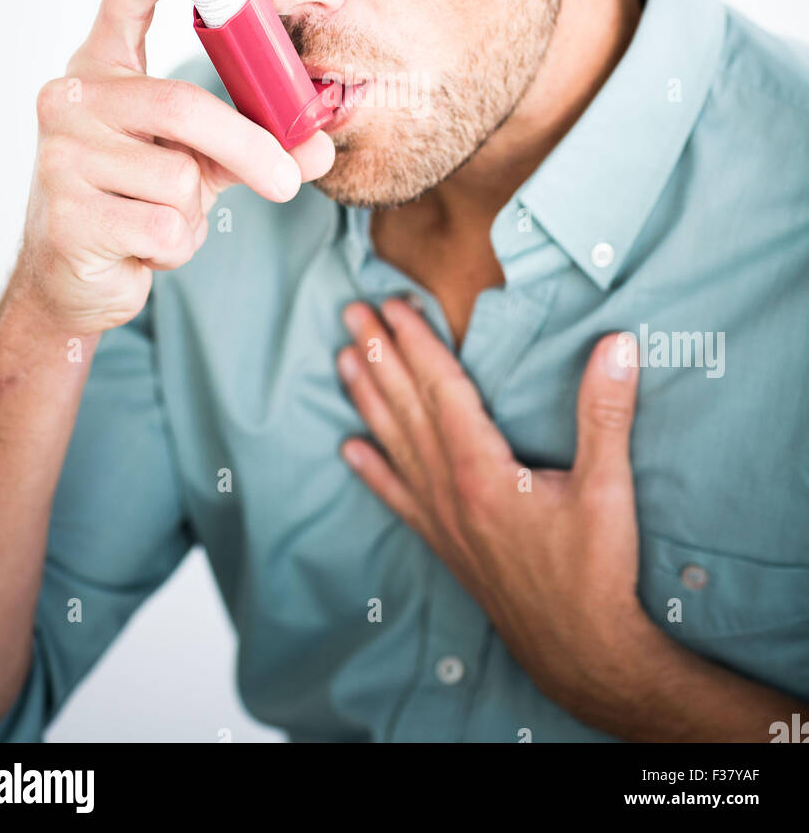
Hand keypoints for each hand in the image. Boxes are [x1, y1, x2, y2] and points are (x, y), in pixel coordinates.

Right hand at [17, 0, 334, 334]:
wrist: (73, 279)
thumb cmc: (137, 202)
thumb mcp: (197, 162)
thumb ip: (256, 145)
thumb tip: (320, 146)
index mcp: (101, 71)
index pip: (123, 1)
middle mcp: (69, 100)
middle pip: (183, 106)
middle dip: (249, 148)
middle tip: (288, 180)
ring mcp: (60, 156)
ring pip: (178, 177)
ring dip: (193, 211)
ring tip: (159, 218)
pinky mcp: (67, 216)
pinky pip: (163, 227)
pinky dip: (176, 247)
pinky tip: (141, 247)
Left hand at [336, 298, 645, 713]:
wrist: (580, 653)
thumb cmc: (596, 573)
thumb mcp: (608, 489)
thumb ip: (606, 412)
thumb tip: (616, 343)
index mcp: (481, 470)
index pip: (440, 389)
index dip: (416, 343)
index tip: (393, 305)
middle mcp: (449, 491)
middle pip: (406, 408)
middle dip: (378, 356)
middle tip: (352, 311)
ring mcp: (442, 520)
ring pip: (395, 446)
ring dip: (367, 399)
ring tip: (342, 359)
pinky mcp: (446, 545)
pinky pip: (399, 499)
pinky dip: (373, 471)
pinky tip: (351, 452)